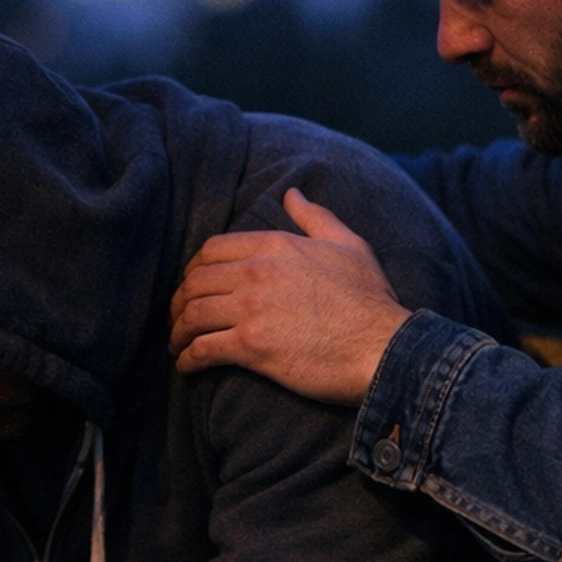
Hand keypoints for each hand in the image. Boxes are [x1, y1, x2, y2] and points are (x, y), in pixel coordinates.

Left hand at [169, 189, 410, 403]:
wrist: (384, 347)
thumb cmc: (370, 299)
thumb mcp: (348, 244)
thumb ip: (315, 217)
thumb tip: (291, 194)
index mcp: (276, 246)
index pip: (213, 250)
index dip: (195, 269)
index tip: (193, 286)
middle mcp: (257, 273)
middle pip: (195, 282)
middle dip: (179, 302)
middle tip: (179, 320)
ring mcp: (252, 309)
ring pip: (192, 315)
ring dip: (178, 333)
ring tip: (179, 346)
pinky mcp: (252, 346)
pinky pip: (203, 349)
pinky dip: (187, 359)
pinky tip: (187, 367)